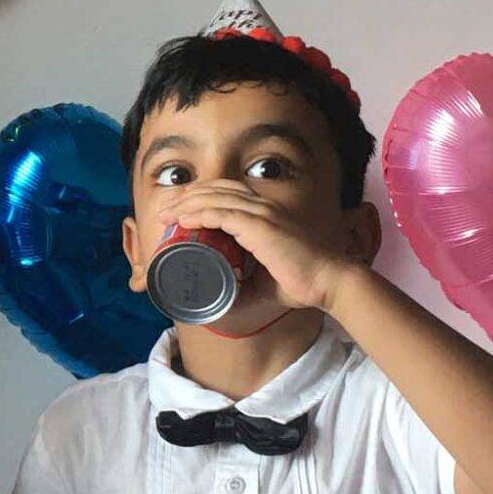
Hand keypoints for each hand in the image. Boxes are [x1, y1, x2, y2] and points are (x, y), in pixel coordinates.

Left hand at [163, 182, 353, 312]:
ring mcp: (262, 215)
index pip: (226, 193)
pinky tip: (184, 219)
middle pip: (215, 189)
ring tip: (166, 213)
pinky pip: (223, 214)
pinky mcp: (261, 227)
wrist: (328, 283)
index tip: (177, 209)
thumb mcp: (265, 285)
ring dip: (187, 203)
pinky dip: (201, 214)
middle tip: (164, 210)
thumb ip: (245, 289)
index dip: (200, 196)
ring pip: (215, 199)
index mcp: (265, 214)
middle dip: (186, 196)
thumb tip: (226, 304)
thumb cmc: (302, 282)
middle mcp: (262, 208)